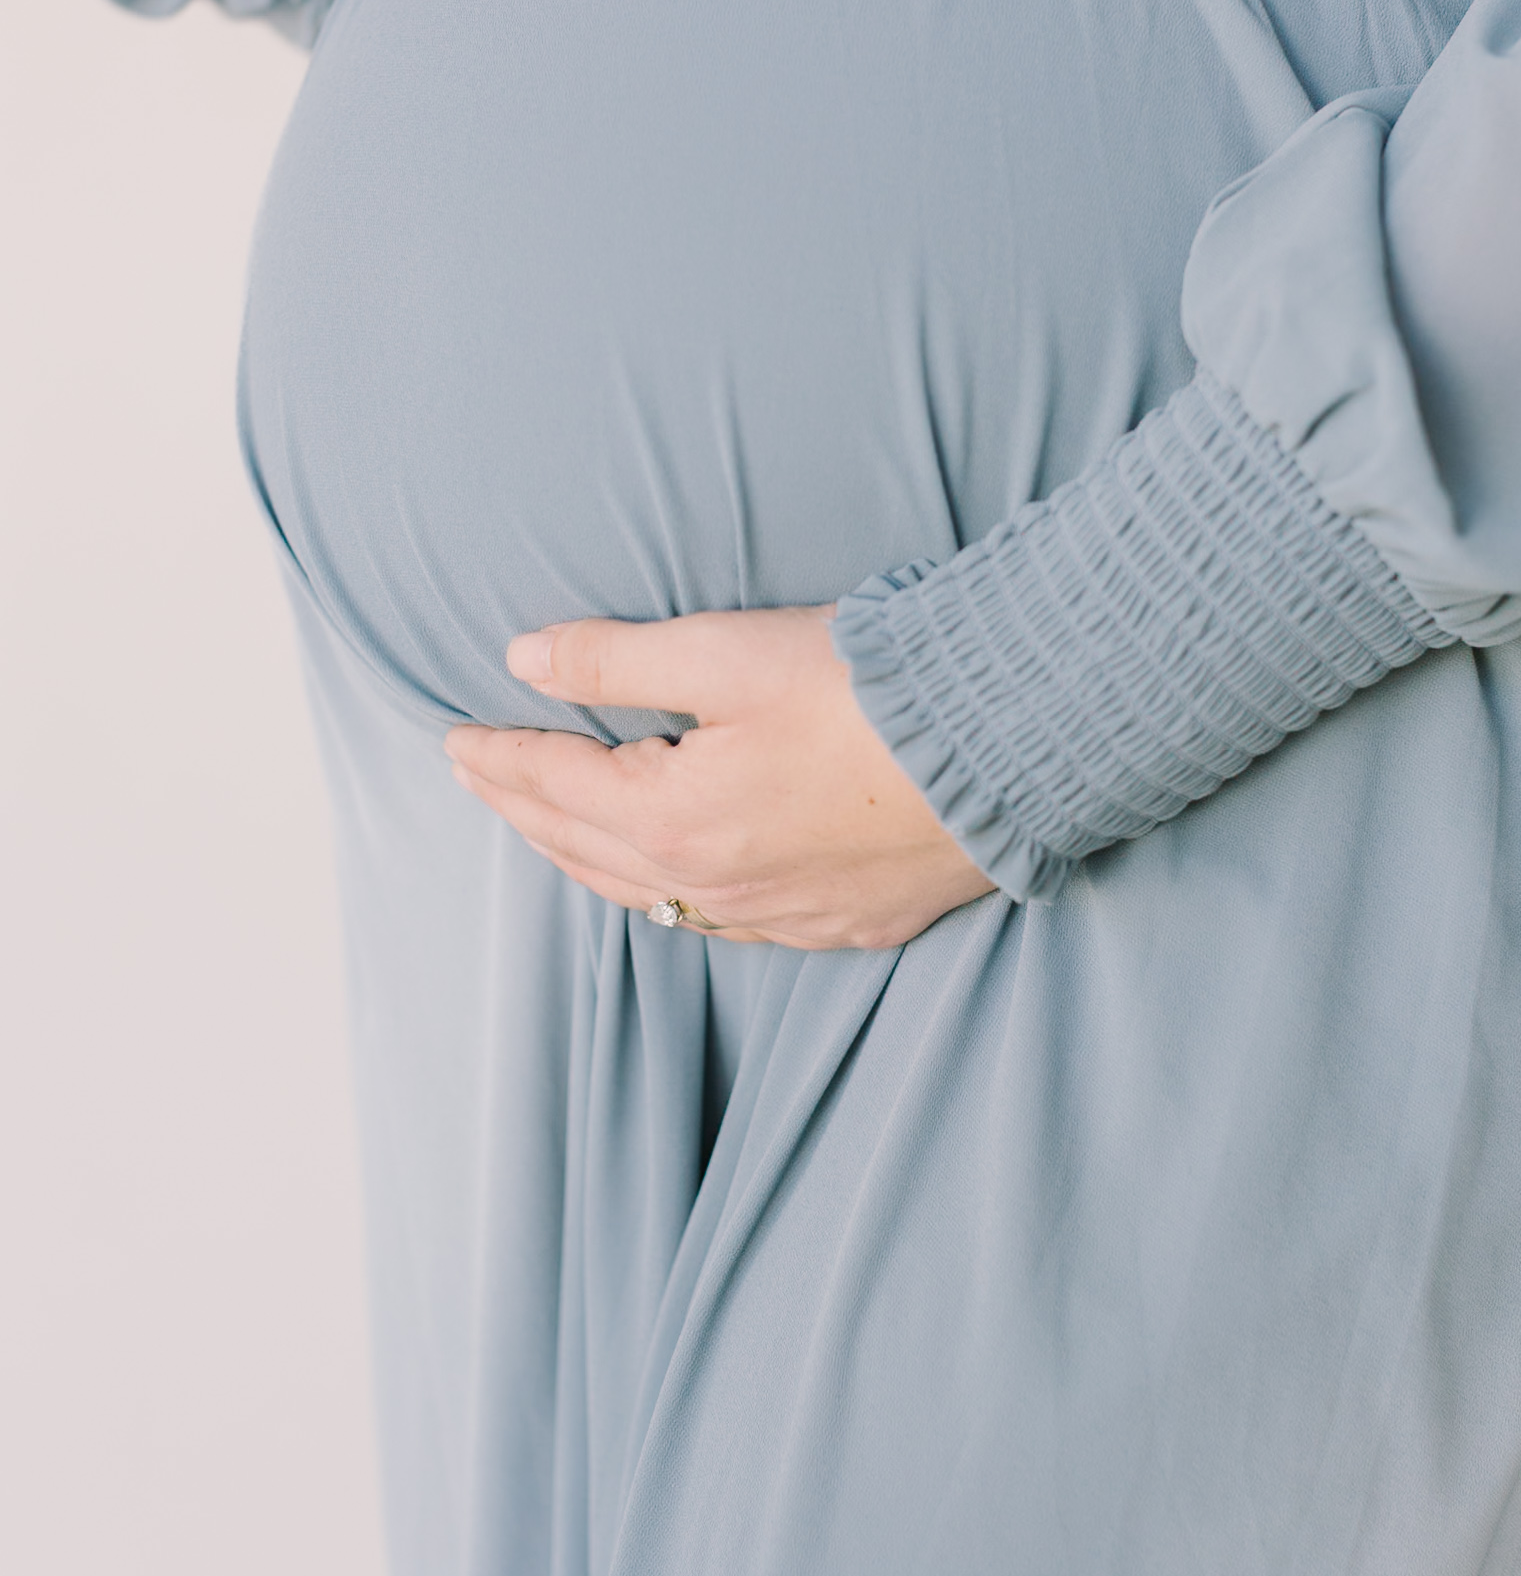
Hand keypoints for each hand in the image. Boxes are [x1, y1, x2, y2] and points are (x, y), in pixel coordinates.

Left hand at [443, 607, 994, 949]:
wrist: (1010, 746)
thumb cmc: (873, 692)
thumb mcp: (728, 652)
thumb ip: (616, 659)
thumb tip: (523, 662)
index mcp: (675, 820)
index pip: (556, 784)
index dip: (500, 757)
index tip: (455, 738)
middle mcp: (717, 886)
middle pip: (586, 849)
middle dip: (523, 809)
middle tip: (479, 779)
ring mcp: (782, 915)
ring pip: (649, 898)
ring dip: (585, 857)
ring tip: (548, 828)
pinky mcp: (843, 923)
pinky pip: (722, 923)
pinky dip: (669, 896)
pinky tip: (671, 883)